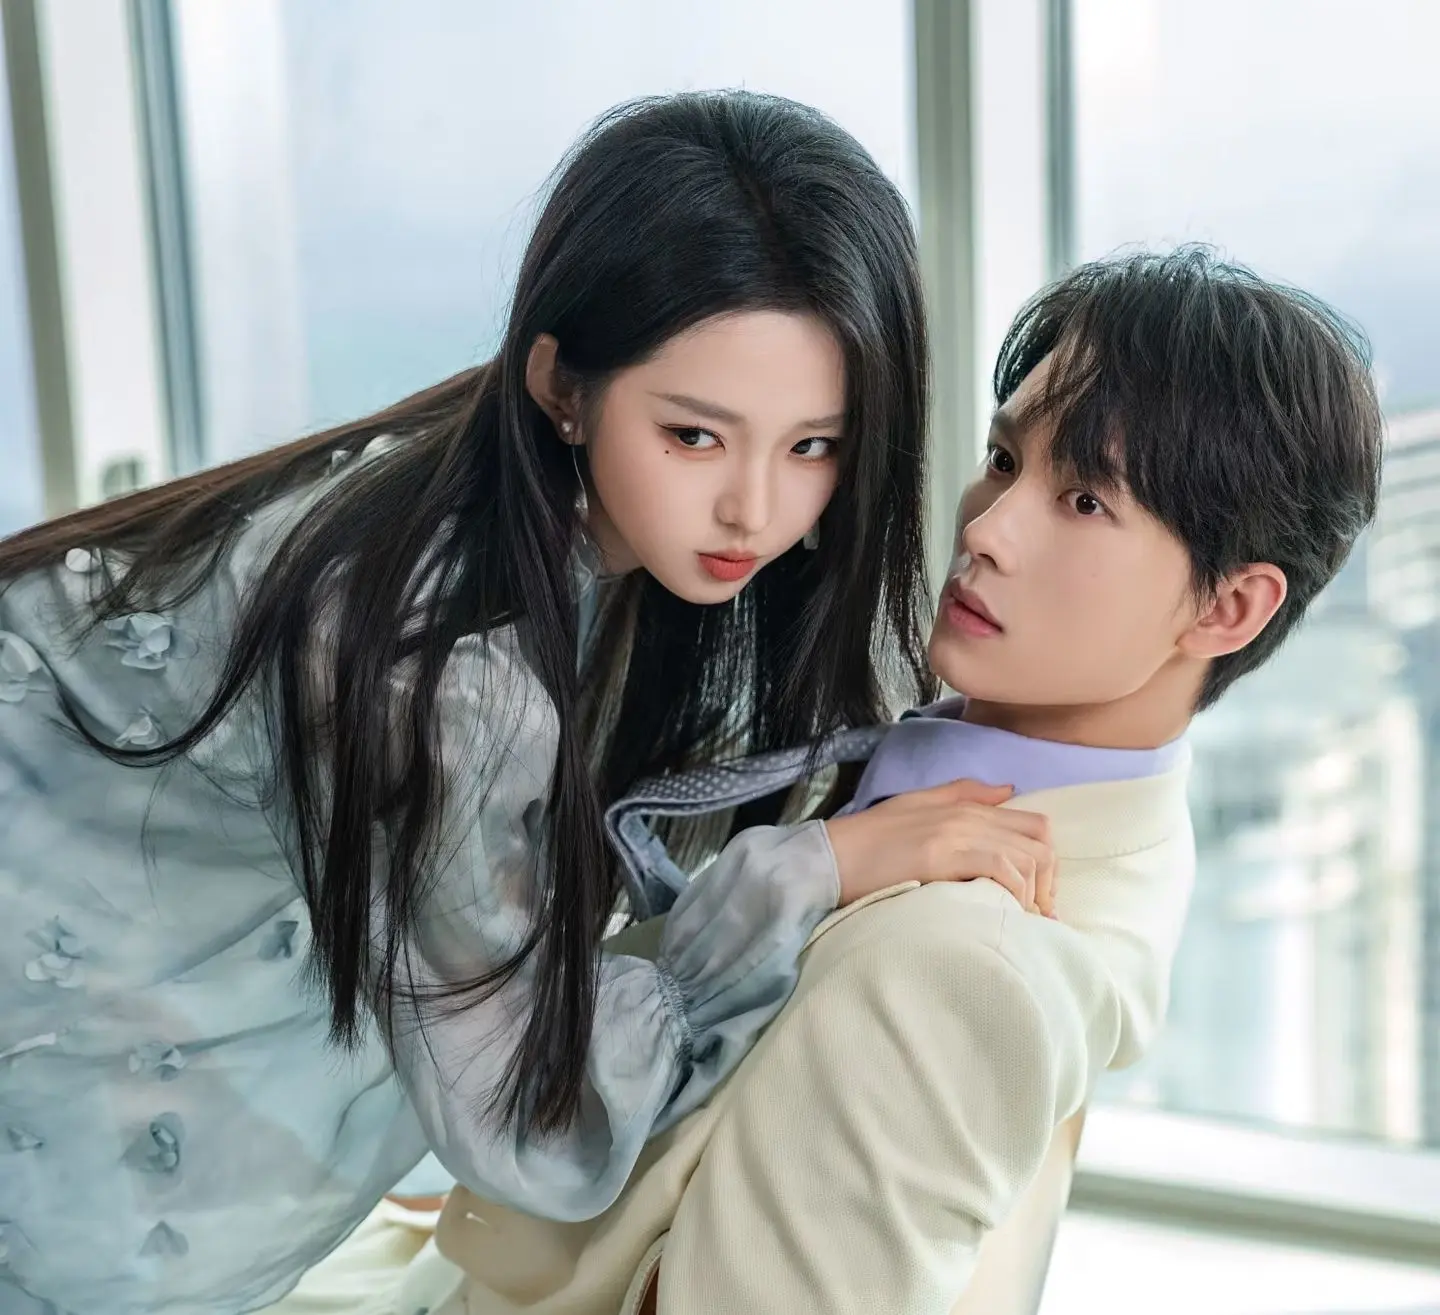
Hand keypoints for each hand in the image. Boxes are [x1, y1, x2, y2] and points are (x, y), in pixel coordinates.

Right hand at [823, 779, 1055, 914]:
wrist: (832, 857)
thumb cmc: (870, 840)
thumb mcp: (918, 804)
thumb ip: (963, 793)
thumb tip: (1008, 789)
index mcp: (966, 805)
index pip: (1035, 825)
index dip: (1048, 864)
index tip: (1039, 898)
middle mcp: (968, 815)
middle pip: (1040, 844)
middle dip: (1048, 884)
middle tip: (1035, 918)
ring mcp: (956, 833)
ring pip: (1027, 858)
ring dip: (1033, 895)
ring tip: (1020, 922)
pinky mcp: (942, 856)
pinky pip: (1001, 869)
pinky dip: (1013, 894)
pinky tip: (1004, 914)